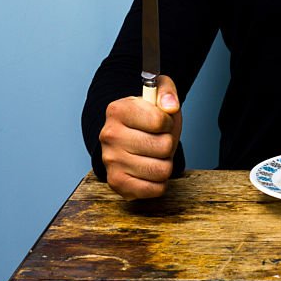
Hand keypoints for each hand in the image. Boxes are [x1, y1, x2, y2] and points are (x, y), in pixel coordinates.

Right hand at [99, 75, 181, 199]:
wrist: (128, 136)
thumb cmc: (147, 117)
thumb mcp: (157, 94)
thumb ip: (167, 92)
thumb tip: (170, 107)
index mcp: (118, 110)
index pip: (159, 121)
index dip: (168, 122)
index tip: (161, 121)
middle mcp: (109, 135)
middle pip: (164, 147)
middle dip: (168, 143)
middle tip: (157, 140)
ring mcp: (111, 161)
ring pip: (162, 170)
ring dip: (165, 163)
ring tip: (154, 154)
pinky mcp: (116, 182)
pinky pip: (154, 189)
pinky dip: (159, 182)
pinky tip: (150, 170)